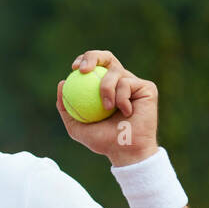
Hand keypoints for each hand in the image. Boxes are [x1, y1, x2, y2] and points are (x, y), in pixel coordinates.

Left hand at [55, 49, 158, 165]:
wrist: (125, 151)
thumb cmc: (102, 141)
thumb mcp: (76, 126)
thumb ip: (66, 106)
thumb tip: (62, 83)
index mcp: (104, 86)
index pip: (93, 66)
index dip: (84, 60)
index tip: (73, 69)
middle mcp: (120, 81)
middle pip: (106, 57)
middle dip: (93, 56)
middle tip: (83, 69)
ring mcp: (134, 83)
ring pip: (115, 72)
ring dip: (106, 88)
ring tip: (107, 108)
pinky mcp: (147, 87)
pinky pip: (128, 83)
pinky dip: (122, 98)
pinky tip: (126, 112)